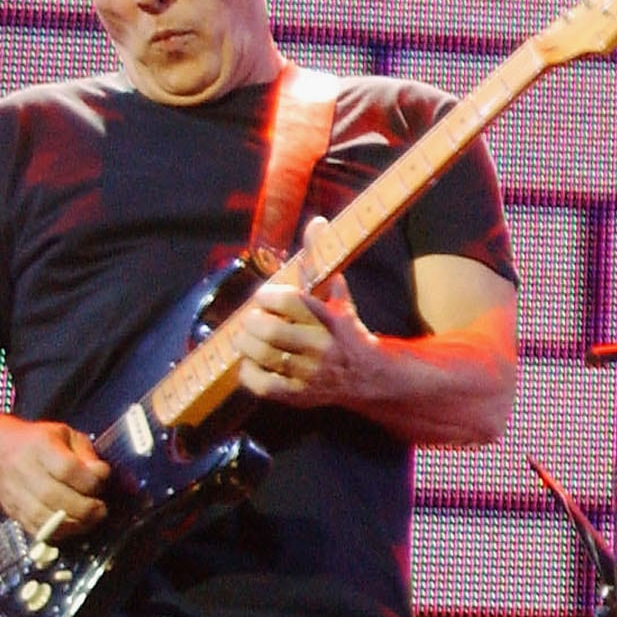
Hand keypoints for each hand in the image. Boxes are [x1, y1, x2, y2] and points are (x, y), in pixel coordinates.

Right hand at [0, 419, 109, 534]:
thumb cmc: (37, 443)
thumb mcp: (66, 435)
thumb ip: (85, 453)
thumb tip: (100, 473)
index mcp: (39, 446)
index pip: (66, 468)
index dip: (89, 480)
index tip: (102, 481)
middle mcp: (22, 470)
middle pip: (54, 496)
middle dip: (84, 507)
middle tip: (100, 508)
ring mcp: (14, 494)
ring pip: (43, 518)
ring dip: (73, 524)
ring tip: (90, 520)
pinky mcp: (13, 512)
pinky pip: (36, 530)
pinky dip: (58, 533)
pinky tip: (73, 526)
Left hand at [228, 265, 380, 408]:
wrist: (369, 377)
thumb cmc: (346, 333)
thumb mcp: (339, 299)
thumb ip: (321, 263)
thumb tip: (314, 222)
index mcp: (331, 320)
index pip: (290, 300)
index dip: (268, 295)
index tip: (264, 297)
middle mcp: (322, 347)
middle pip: (270, 329)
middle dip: (253, 320)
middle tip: (253, 318)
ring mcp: (309, 374)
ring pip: (262, 355)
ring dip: (246, 343)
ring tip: (249, 337)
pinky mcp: (298, 395)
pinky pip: (260, 383)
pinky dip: (248, 370)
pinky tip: (252, 362)